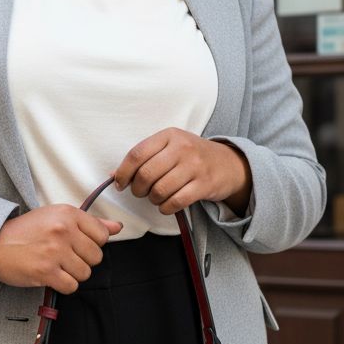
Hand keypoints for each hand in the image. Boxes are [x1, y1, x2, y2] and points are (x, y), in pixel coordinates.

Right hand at [0, 205, 123, 293]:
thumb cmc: (25, 231)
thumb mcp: (56, 217)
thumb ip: (90, 223)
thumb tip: (118, 227)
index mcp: (68, 214)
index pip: (103, 235)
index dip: (93, 244)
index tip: (77, 244)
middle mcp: (63, 230)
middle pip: (96, 256)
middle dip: (83, 260)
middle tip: (64, 257)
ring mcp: (55, 251)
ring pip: (85, 273)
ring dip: (73, 274)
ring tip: (57, 266)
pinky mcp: (46, 272)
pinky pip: (72, 286)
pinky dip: (64, 285)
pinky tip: (52, 276)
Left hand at [112, 127, 251, 215]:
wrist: (228, 164)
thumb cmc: (192, 156)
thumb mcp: (170, 147)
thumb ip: (145, 157)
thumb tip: (115, 175)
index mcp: (169, 135)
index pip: (137, 154)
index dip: (124, 172)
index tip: (120, 183)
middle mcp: (182, 148)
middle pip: (146, 174)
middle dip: (137, 189)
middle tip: (140, 192)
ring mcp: (195, 166)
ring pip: (160, 190)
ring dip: (153, 199)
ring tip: (156, 197)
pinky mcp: (204, 185)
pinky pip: (176, 202)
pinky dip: (166, 208)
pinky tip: (166, 205)